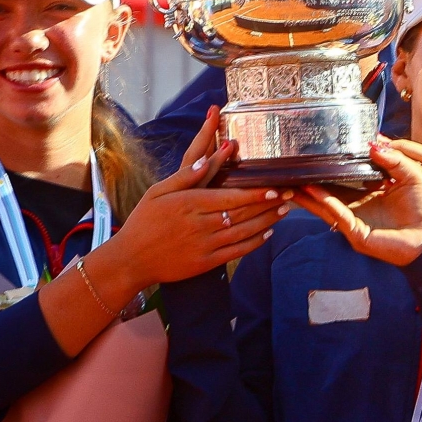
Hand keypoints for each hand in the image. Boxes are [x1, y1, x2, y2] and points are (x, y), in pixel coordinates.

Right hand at [99, 109, 290, 290]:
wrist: (132, 259)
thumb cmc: (144, 221)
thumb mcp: (158, 192)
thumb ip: (185, 176)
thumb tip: (208, 159)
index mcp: (191, 203)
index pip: (231, 197)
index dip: (256, 193)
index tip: (275, 187)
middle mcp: (201, 224)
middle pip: (243, 213)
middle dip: (269, 204)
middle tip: (289, 195)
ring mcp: (205, 245)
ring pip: (244, 232)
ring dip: (267, 222)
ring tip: (284, 211)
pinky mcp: (206, 262)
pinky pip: (237, 251)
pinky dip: (255, 243)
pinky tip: (267, 234)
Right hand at [299, 140, 421, 267]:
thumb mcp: (412, 176)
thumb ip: (394, 159)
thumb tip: (373, 144)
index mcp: (371, 194)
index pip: (346, 179)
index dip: (333, 168)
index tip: (321, 153)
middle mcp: (360, 208)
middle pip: (330, 193)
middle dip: (312, 183)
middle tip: (295, 170)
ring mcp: (356, 222)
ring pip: (328, 206)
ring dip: (311, 194)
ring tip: (295, 181)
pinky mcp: (358, 233)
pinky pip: (340, 216)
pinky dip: (328, 204)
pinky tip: (317, 194)